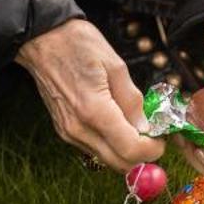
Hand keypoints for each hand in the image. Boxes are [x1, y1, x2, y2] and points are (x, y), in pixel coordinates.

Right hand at [18, 18, 164, 173]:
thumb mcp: (115, 64)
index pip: (130, 149)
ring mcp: (69, 132)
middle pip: (119, 163)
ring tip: (135, 128)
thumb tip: (145, 127)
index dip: (152, 149)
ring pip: (106, 159)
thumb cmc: (77, 44)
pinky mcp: (64, 130)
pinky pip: (93, 148)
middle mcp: (79, 128)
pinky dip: (110, 145)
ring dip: (125, 152)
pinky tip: (116, 124)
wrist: (42, 40)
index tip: (161, 138)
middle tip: (153, 137)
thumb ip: (132, 100)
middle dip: (142, 156)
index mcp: (94, 110)